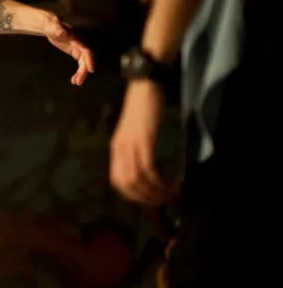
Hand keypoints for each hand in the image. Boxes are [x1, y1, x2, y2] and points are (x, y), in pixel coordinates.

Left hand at [44, 20, 94, 85]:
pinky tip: (73, 80)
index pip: (86, 50)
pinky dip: (78, 72)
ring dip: (81, 74)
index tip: (91, 70)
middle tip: (78, 82)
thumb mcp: (52, 26)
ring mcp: (78, 48)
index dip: (89, 60)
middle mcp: (80, 44)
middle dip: (83, 71)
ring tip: (75, 82)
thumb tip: (62, 32)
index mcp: (76, 39)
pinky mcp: (75, 52)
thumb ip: (57, 29)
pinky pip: (80, 64)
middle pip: (85, 59)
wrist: (50, 25)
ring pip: (83, 63)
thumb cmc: (51, 25)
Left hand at [110, 79, 170, 205]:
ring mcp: (130, 145)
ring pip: (137, 180)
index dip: (132, 195)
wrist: (145, 86)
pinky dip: (159, 181)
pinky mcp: (144, 140)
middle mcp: (120, 149)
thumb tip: (148, 169)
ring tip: (170, 195)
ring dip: (154, 192)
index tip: (150, 200)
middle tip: (163, 202)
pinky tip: (171, 184)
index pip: (117, 181)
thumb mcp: (136, 133)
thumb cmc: (143, 108)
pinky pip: (148, 168)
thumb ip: (137, 150)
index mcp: (116, 149)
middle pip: (126, 184)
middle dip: (145, 198)